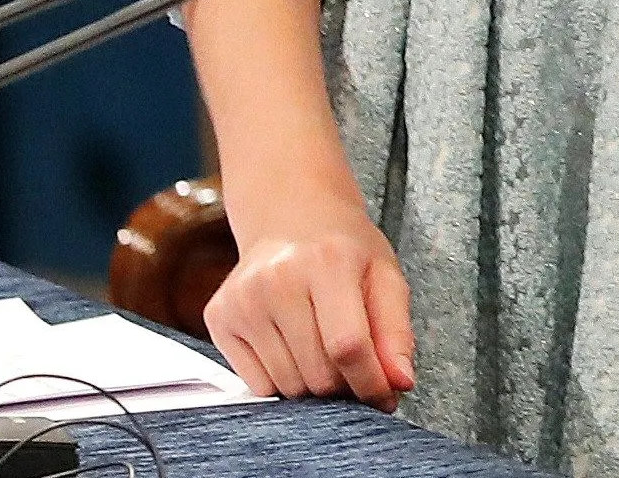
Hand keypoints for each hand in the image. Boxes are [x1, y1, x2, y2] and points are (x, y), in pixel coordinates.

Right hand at [202, 191, 414, 408]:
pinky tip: (294, 348)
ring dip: (314, 386)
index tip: (385, 398)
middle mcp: (277, 280)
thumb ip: (396, 332)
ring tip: (325, 354)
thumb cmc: (345, 250)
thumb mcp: (385, 277)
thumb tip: (400, 383)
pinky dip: (283, 381)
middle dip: (345, 385)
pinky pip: (257, 384)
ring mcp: (242, 300)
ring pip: (286, 385)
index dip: (370, 382)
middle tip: (355, 369)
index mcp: (328, 262)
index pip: (348, 345)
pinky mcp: (218, 318)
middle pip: (317, 372)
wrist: (291, 219)